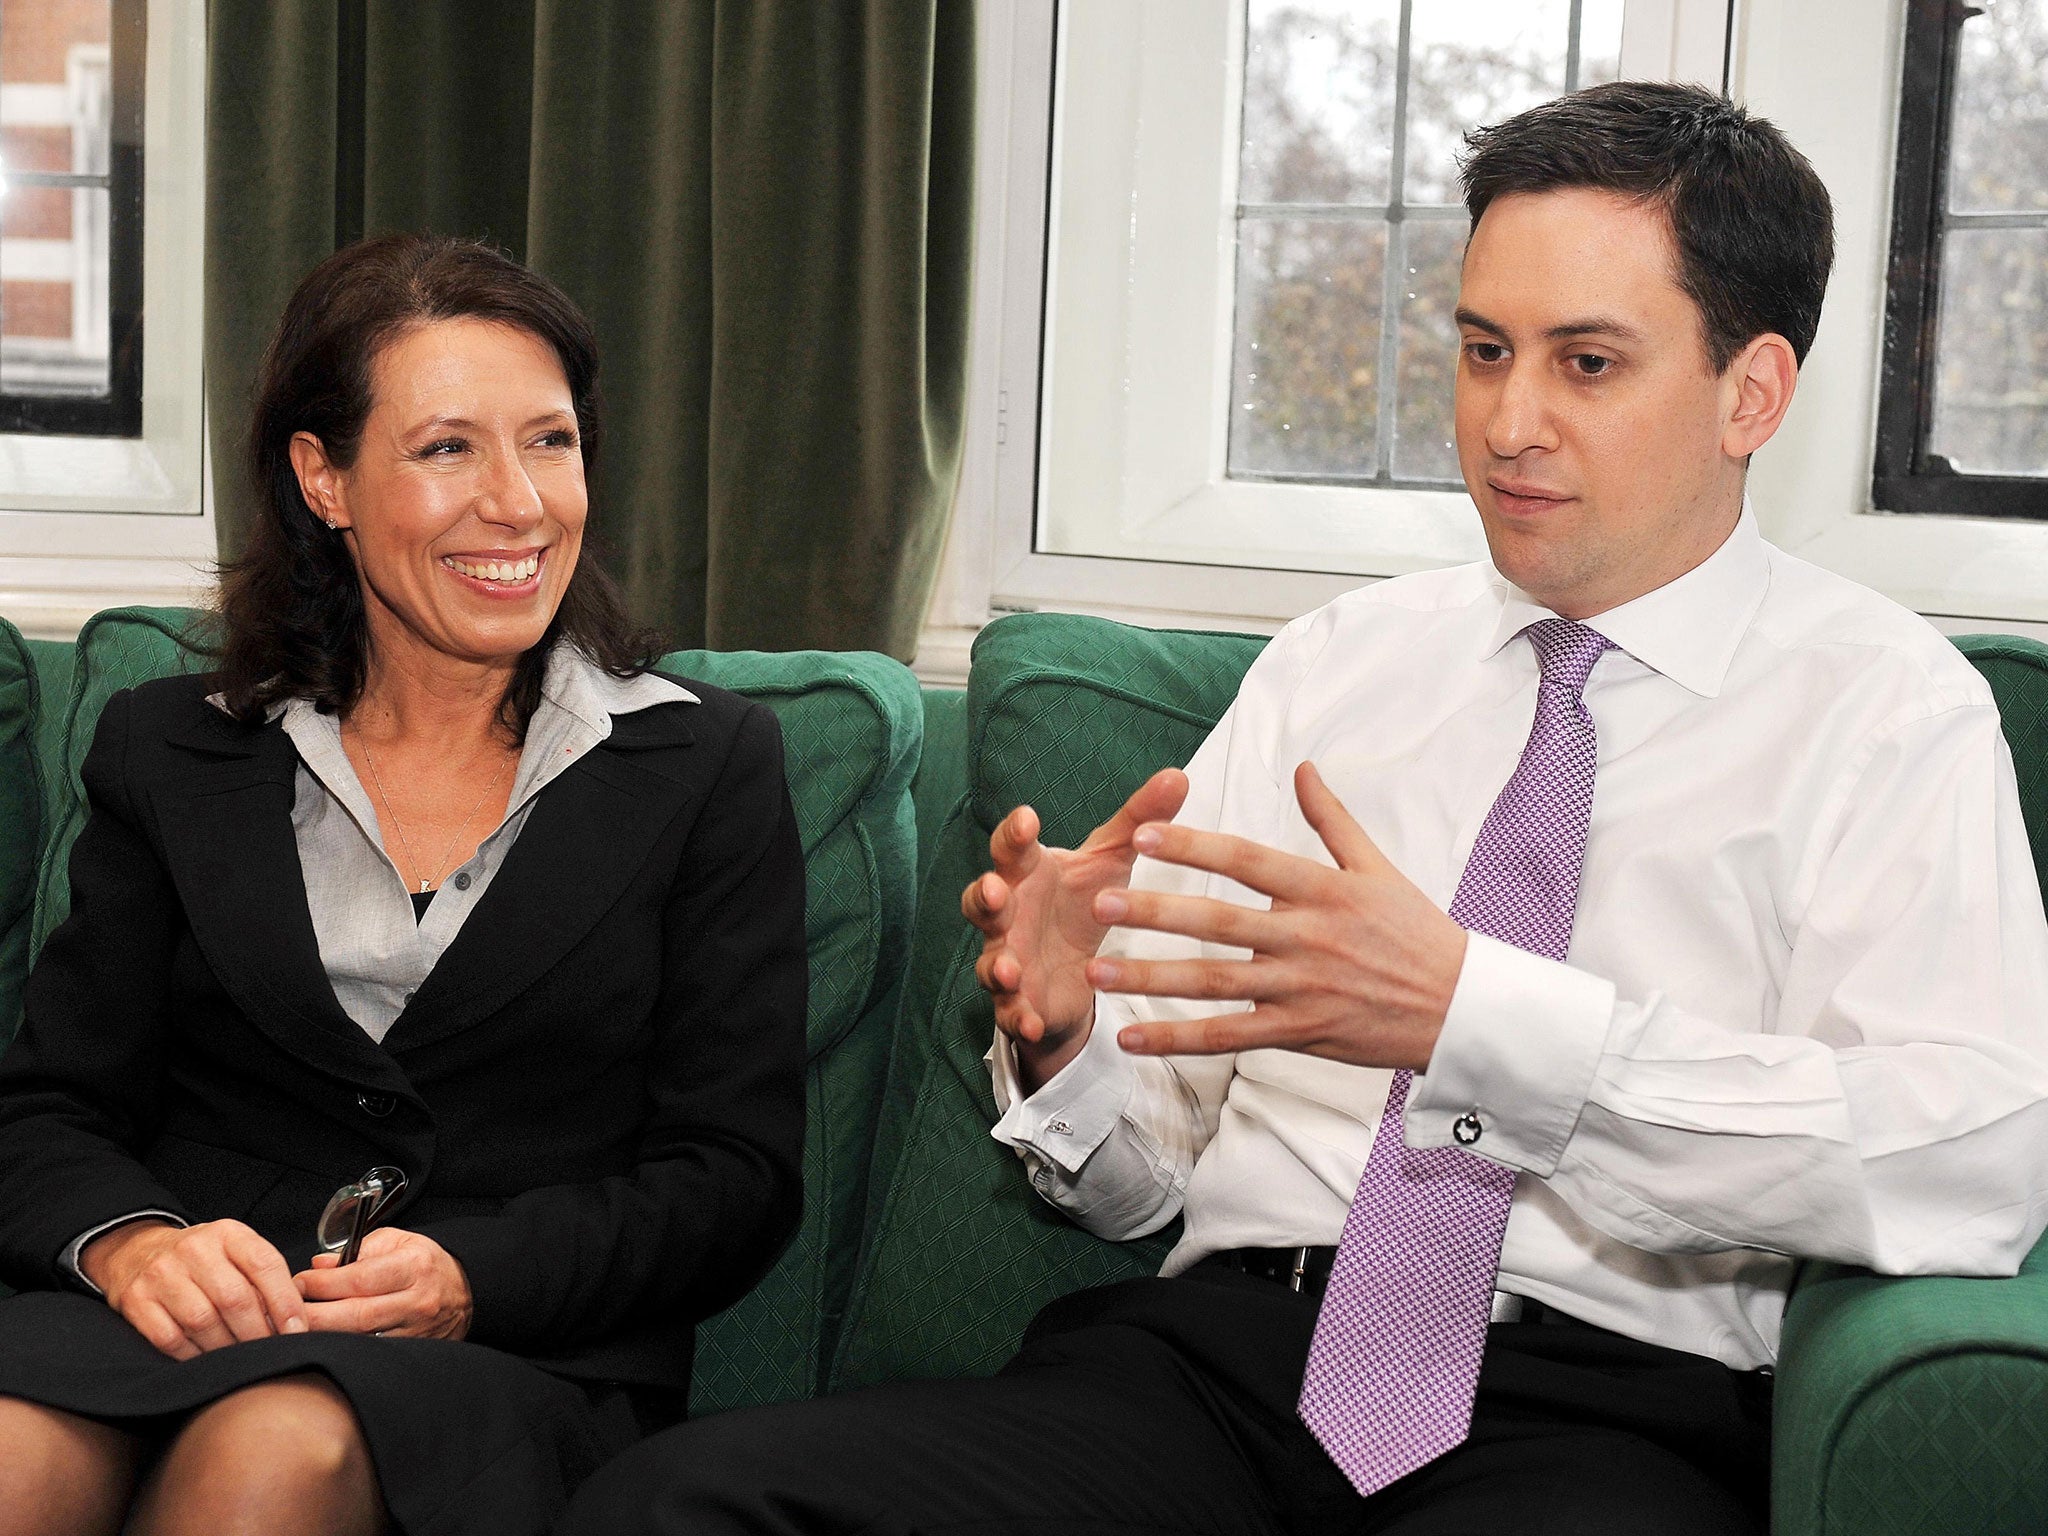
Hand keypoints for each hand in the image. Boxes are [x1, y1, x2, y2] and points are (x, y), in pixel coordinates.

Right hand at [83, 1218, 309, 1360]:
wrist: (138, 1251)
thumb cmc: (204, 1259)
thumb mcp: (236, 1251)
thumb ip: (264, 1277)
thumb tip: (294, 1321)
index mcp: (228, 1233)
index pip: (265, 1265)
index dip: (285, 1302)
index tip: (297, 1331)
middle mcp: (194, 1249)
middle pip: (235, 1298)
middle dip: (258, 1333)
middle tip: (270, 1353)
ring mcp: (161, 1274)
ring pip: (202, 1321)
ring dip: (227, 1348)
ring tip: (241, 1359)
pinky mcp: (136, 1301)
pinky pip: (170, 1338)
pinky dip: (193, 1355)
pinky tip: (207, 1359)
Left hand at [295, 1227, 472, 1340]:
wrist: (464, 1291)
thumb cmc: (424, 1264)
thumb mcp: (396, 1241)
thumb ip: (356, 1251)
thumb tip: (319, 1266)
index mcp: (413, 1267)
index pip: (359, 1279)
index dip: (322, 1283)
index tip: (298, 1282)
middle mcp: (416, 1302)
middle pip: (354, 1316)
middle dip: (313, 1315)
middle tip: (286, 1311)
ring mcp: (415, 1332)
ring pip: (359, 1342)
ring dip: (323, 1337)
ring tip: (297, 1330)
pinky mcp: (410, 1352)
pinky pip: (368, 1355)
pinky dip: (342, 1351)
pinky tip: (323, 1345)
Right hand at [964, 768, 1189, 1088]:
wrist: (1076, 974)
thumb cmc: (1083, 904)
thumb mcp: (1111, 862)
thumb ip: (1138, 822)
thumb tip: (1176, 776)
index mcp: (1028, 875)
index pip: (1011, 849)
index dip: (1014, 834)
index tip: (1028, 818)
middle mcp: (1009, 916)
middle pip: (982, 902)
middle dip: (985, 896)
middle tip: (996, 890)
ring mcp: (1008, 959)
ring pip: (990, 961)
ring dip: (997, 965)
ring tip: (1010, 969)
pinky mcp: (1017, 1002)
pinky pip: (1009, 1011)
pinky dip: (1017, 1015)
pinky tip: (1031, 1019)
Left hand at [1087, 762, 1466, 1069]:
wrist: (1462, 1007)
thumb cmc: (1418, 932)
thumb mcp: (1378, 868)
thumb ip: (1331, 819)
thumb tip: (1303, 766)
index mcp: (1322, 890)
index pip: (1246, 862)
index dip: (1193, 848)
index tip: (1142, 837)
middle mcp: (1307, 937)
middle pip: (1219, 923)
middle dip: (1156, 914)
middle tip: (1101, 906)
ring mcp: (1301, 989)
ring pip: (1215, 983)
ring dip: (1152, 980)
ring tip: (1098, 973)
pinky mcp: (1301, 1032)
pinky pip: (1229, 1037)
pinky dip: (1179, 1039)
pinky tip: (1131, 1037)